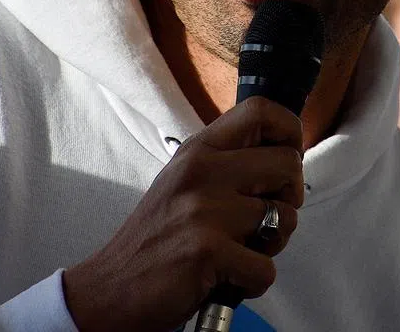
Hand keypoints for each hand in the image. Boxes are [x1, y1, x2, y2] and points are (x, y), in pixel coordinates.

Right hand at [62, 97, 303, 331]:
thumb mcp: (184, 180)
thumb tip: (284, 155)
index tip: (289, 155)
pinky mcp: (207, 250)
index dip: (290, 131)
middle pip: (288, 163)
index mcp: (198, 150)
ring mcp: (204, 209)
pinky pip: (267, 268)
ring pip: (285, 218)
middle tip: (265, 220)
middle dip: (290, 198)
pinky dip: (253, 282)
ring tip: (239, 252)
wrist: (110, 288)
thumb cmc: (155, 239)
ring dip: (271, 245)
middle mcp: (202, 171)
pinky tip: (226, 278)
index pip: (261, 111)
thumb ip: (227, 162)